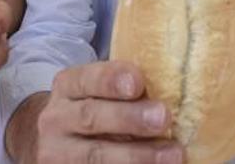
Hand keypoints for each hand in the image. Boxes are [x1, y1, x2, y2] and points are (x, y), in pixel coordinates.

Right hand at [22, 61, 181, 162]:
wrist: (55, 143)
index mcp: (68, 87)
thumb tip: (178, 89)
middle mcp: (57, 119)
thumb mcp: (98, 92)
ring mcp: (59, 153)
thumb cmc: (94, 109)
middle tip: (163, 118)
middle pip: (91, 117)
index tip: (138, 83)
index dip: (111, 80)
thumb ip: (128, 90)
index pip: (87, 79)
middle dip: (129, 119)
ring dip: (137, 156)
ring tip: (173, 155)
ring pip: (95, 156)